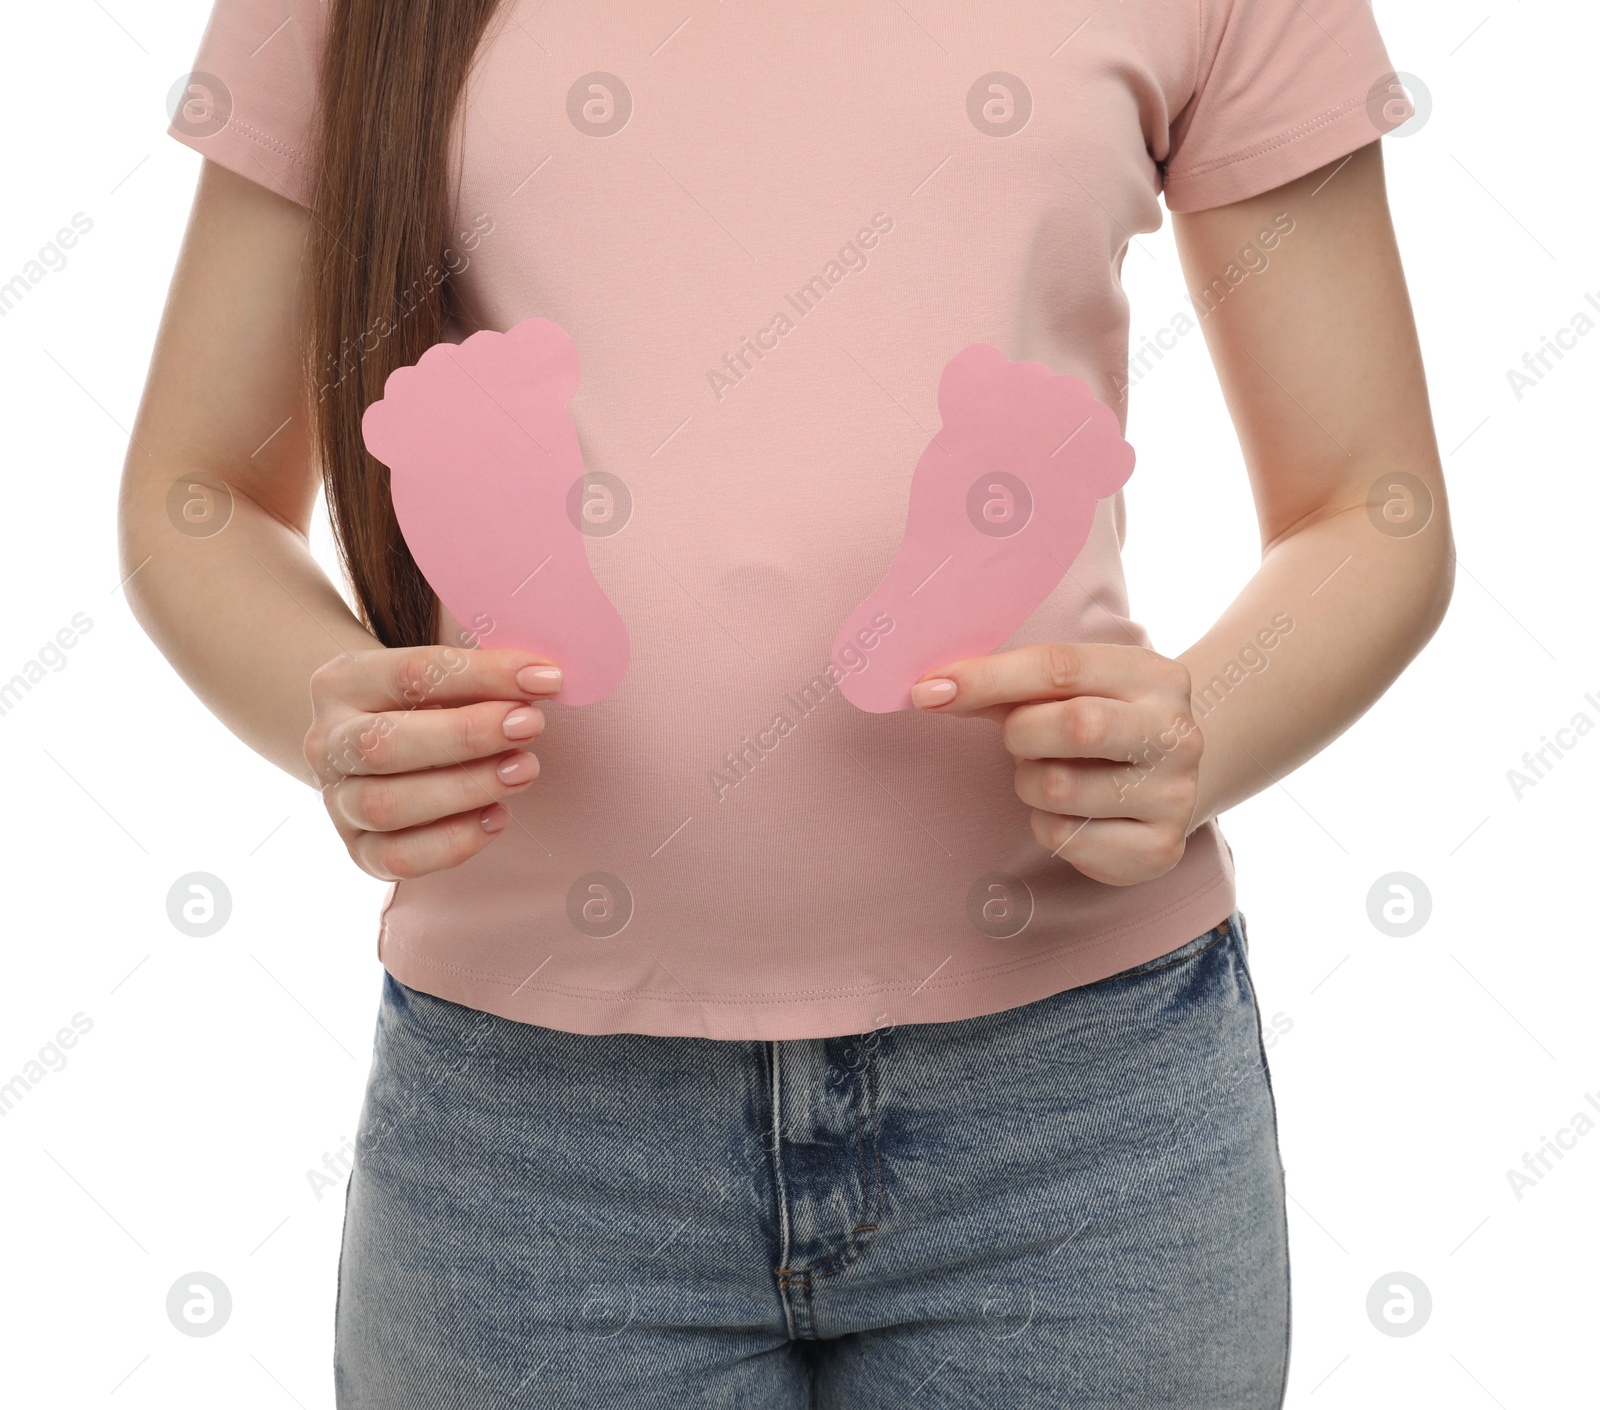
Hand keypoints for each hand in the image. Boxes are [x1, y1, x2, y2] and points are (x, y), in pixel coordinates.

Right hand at [303, 645, 562, 879]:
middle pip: (385, 744)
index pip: (410, 673)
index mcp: (343, 682)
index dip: (483, 674)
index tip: (545, 678)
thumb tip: (542, 680)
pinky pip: (398, 858)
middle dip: (468, 735)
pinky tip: (498, 817)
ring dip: (466, 788)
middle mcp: (327, 742)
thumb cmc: (425, 705)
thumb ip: (481, 679)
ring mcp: (337, 801)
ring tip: (523, 770)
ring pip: (387, 805)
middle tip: (530, 725)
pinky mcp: (358, 850)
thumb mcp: (441, 678)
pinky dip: (453, 841)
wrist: (375, 748)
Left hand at [911, 642, 1203, 885]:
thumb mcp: (1064, 692)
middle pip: (1074, 726)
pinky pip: (1067, 838)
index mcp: (1154, 676)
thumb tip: (932, 690)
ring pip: (1060, 789)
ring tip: (1053, 775)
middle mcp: (1178, 733)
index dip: (988, 677)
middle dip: (1021, 735)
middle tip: (1019, 740)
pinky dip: (1048, 825)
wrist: (1162, 782)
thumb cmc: (1095, 723)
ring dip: (1031, 784)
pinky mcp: (1160, 849)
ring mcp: (1175, 794)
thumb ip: (1004, 686)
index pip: (1061, 666)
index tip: (929, 690)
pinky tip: (1072, 814)